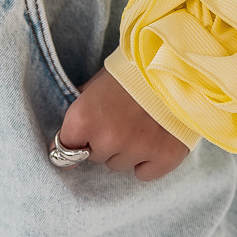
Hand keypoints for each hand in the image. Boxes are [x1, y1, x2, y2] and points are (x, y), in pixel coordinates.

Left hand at [57, 68, 190, 180]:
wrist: (174, 63)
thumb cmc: (130, 71)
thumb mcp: (96, 84)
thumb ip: (80, 110)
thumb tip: (62, 138)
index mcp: (85, 118)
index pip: (65, 149)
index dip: (76, 139)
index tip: (83, 137)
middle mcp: (109, 138)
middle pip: (97, 156)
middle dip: (105, 141)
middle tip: (121, 117)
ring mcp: (138, 149)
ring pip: (121, 164)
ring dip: (127, 150)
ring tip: (141, 123)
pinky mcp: (165, 157)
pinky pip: (145, 174)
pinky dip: (149, 161)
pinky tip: (155, 139)